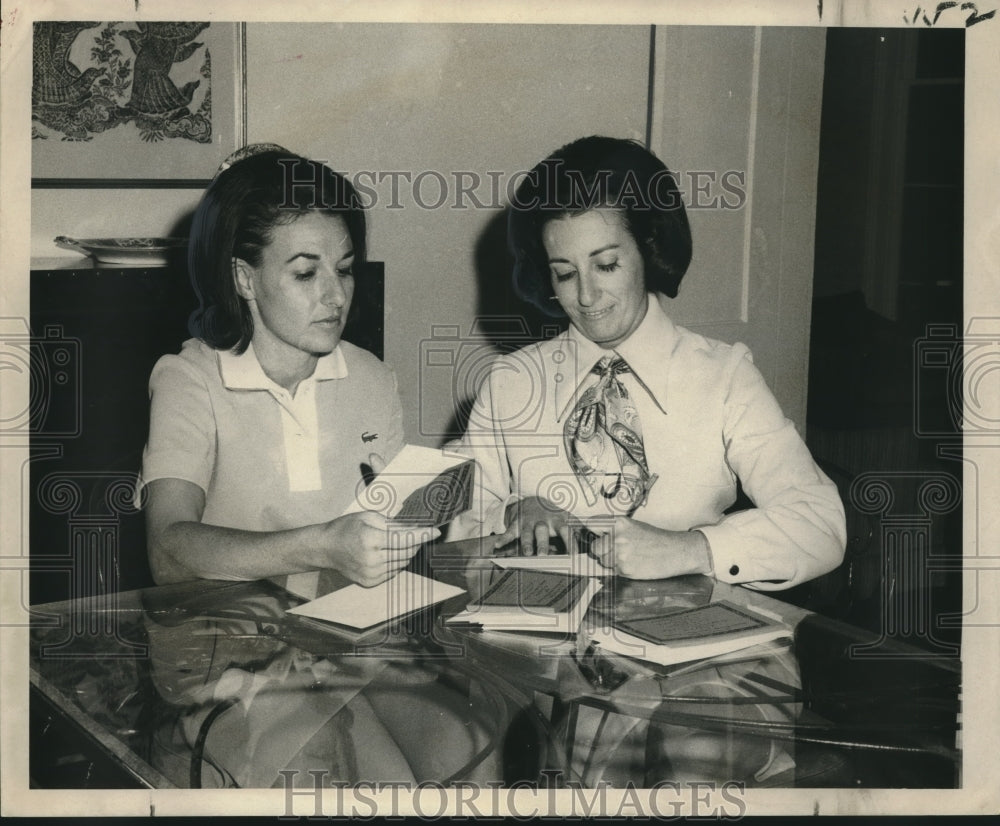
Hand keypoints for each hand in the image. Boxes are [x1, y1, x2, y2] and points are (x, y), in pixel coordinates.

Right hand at [321, 510, 438, 587]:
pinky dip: (396, 562)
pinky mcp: (370, 582)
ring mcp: (371, 573)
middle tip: (416, 534)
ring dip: (406, 553)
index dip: (423, 535)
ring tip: (397, 543)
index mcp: (370, 539)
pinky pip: (393, 572)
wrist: (325, 548)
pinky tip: (387, 554)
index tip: (435, 532)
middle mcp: (371, 559)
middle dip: (415, 542)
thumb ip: (392, 523)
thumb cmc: (346, 528)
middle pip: (406, 552)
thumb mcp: (368, 517)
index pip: (404, 538)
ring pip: (402, 564)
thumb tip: (414, 527)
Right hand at [493, 496, 574, 555]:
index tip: (574, 556)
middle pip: (543, 532)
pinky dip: (503, 539)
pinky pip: (509, 532)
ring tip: (526, 554)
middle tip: (543, 556)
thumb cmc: (555, 516)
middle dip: (543, 543)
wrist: (534, 501)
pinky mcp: (517, 524)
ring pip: (526, 533)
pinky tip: (497, 546)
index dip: (570, 543)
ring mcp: (529, 523)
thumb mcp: (569, 519)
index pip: (566, 531)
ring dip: (526, 543)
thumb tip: (597, 539)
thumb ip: (581, 530)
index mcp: (558, 521)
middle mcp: (543, 522)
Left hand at [584, 517, 711, 579]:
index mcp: (619, 523)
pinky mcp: (625, 569)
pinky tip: (633, 564)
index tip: (591, 535)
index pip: (591, 525)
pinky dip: (619, 570)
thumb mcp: (633, 526)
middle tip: (614, 550)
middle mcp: (617, 537)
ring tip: (628, 557)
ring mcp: (620, 554)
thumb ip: (613, 529)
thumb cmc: (655, 539)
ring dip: (610, 561)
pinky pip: (613, 571)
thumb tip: (593, 535)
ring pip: (602, 561)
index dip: (591, 532)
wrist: (675, 551)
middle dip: (601, 551)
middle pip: (594, 547)